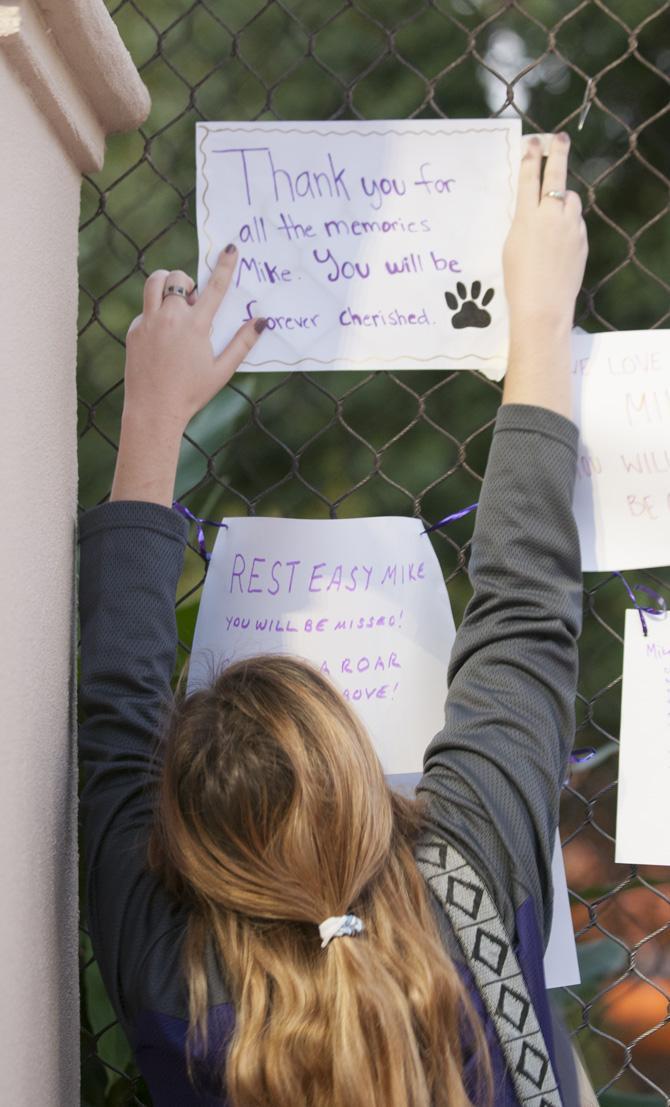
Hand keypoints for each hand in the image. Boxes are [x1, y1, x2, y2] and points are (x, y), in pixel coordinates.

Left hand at [121, 245, 265, 430]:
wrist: (153, 410)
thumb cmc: (191, 393)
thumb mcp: (222, 370)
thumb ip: (242, 343)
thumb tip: (261, 321)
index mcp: (196, 327)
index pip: (214, 287)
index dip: (224, 265)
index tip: (229, 248)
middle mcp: (170, 318)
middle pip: (178, 278)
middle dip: (187, 283)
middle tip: (193, 303)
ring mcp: (148, 322)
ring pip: (154, 282)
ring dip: (167, 284)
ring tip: (176, 305)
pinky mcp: (134, 330)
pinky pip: (145, 309)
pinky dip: (156, 313)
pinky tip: (162, 339)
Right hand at [503, 132, 587, 340]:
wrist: (542, 306)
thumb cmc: (518, 281)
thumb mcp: (512, 245)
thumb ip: (524, 221)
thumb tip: (536, 206)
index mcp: (527, 218)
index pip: (529, 178)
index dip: (530, 157)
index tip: (533, 141)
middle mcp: (550, 217)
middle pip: (556, 176)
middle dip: (557, 152)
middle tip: (559, 137)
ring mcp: (570, 228)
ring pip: (569, 199)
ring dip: (562, 199)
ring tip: (552, 212)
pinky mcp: (581, 240)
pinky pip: (575, 222)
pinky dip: (568, 224)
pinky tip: (557, 243)